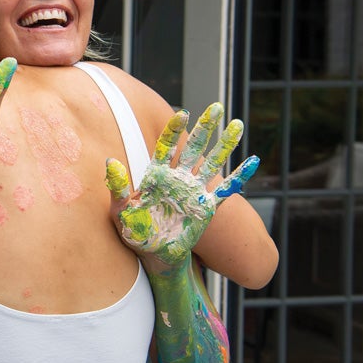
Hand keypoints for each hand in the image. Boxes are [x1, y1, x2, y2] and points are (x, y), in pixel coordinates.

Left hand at [105, 103, 258, 270]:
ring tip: (237, 124)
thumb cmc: (132, 231)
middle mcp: (177, 178)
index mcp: (156, 175)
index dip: (174, 130)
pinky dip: (239, 176)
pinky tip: (253, 161)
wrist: (153, 255)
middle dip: (205, 127)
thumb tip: (109, 161)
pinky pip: (225, 189)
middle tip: (215, 107)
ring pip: (212, 162)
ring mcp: (193, 192)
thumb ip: (116, 187)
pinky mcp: (206, 208)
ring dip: (225, 144)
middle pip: (192, 147)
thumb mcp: (119, 211)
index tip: (183, 112)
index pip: (166, 146)